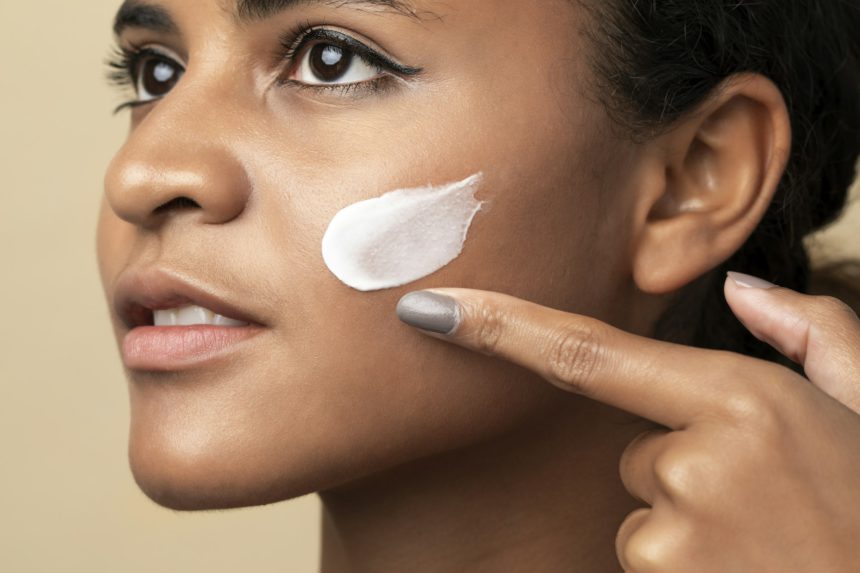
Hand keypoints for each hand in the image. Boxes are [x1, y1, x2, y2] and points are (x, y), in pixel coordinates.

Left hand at [395, 272, 859, 571]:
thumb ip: (815, 333)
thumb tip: (747, 290)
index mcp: (740, 399)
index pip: (584, 355)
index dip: (496, 327)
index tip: (427, 308)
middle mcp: (694, 464)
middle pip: (631, 447)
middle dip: (678, 462)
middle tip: (761, 495)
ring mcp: (674, 536)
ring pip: (641, 507)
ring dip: (687, 516)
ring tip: (765, 537)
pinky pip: (645, 555)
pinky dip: (687, 559)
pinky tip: (746, 564)